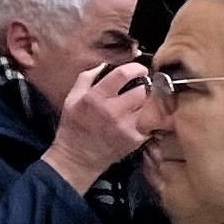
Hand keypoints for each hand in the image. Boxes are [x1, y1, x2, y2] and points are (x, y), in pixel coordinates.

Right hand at [38, 58, 163, 192]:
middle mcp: (112, 111)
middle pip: (143, 90)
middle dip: (144, 87)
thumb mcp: (72, 98)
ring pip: (150, 106)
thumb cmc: (74, 127)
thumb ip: (87, 78)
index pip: (124, 74)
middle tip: (141, 89)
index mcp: (95, 98)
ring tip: (142, 104)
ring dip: (149, 103)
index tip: (140, 70)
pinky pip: (152, 123)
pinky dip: (150, 119)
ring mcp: (126, 127)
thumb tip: (105, 64)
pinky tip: (143, 119)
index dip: (137, 68)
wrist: (77, 159)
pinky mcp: (135, 140)